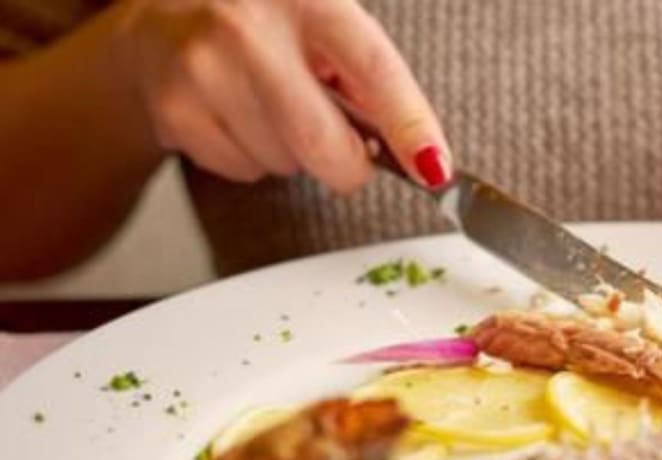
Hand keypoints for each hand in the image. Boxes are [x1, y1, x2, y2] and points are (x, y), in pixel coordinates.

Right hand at [110, 0, 449, 191]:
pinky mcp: (174, 110)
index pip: (373, 68)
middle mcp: (249, 26)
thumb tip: (419, 150)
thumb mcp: (323, 25)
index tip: (435, 168)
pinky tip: (236, 114)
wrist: (157, 14)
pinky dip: (253, 158)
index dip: (409, 124)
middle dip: (347, 166)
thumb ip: (368, 77)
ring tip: (269, 105)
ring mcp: (203, 69)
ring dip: (294, 154)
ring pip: (284, 163)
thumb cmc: (262, 22)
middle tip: (349, 155)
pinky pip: (244, 171)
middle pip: (320, 141)